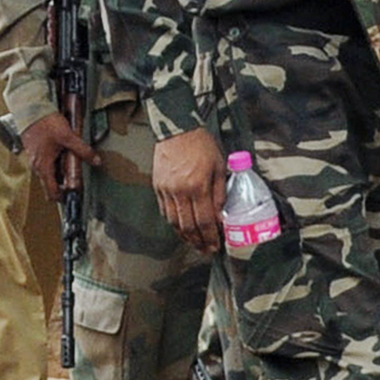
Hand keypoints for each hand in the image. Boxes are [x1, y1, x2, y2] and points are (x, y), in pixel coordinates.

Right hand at [22, 111, 96, 196]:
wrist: (31, 109)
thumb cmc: (46, 123)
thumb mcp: (68, 136)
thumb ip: (83, 150)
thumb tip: (96, 161)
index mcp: (43, 166)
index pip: (51, 191)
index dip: (63, 196)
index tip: (73, 195)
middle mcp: (36, 165)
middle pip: (50, 183)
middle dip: (63, 185)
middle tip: (76, 181)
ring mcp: (34, 159)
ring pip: (48, 173)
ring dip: (59, 173)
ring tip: (71, 165)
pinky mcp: (35, 151)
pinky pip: (45, 164)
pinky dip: (54, 164)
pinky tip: (62, 154)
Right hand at [153, 128, 224, 251]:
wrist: (177, 129)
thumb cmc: (202, 145)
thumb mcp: (219, 166)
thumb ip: (220, 193)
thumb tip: (222, 216)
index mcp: (198, 186)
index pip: (205, 220)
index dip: (211, 237)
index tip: (216, 246)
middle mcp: (180, 192)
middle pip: (188, 226)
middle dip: (198, 242)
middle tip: (206, 250)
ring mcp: (166, 191)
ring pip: (174, 222)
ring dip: (185, 237)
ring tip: (195, 243)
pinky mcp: (158, 187)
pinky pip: (165, 212)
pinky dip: (174, 224)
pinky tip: (182, 228)